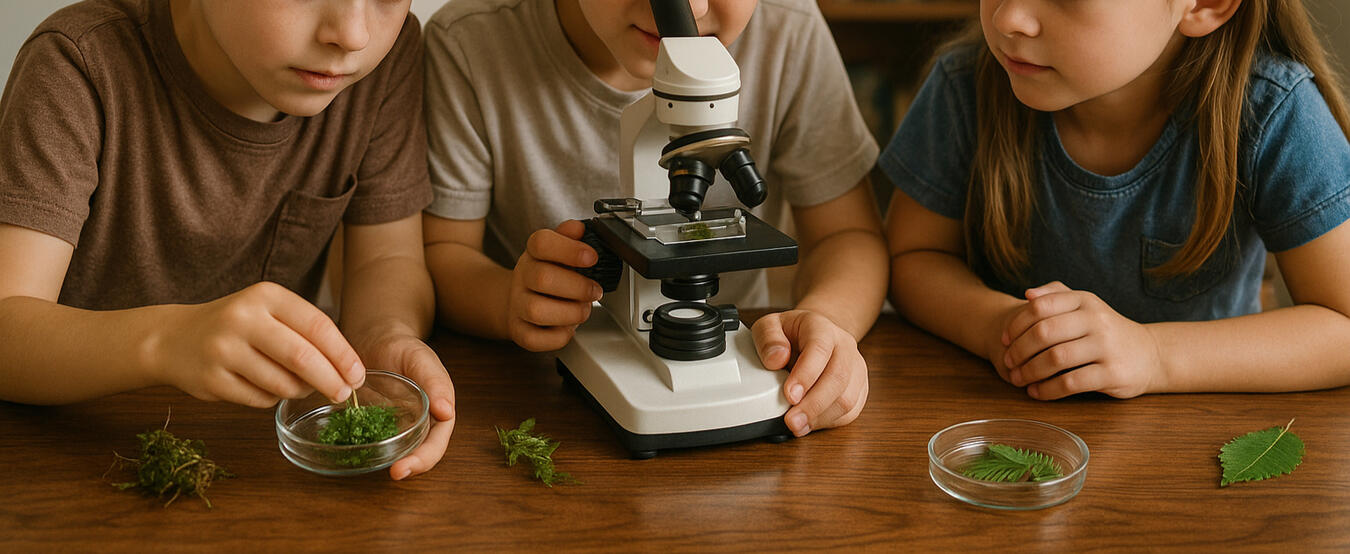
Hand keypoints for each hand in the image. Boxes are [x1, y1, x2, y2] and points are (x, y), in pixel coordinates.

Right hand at [148, 282, 364, 407]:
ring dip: (300, 391)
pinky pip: (260, 400)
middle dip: (331, 380)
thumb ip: (305, 333)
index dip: (343, 354)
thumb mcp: (269, 312)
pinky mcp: (212, 380)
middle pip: (302, 357)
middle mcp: (243, 318)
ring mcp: (224, 350)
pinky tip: (264, 387)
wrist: (173, 338)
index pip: (318, 325)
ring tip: (298, 386)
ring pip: (282, 383)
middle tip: (344, 394)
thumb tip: (347, 370)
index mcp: (265, 296)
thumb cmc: (237, 326)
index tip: (358, 375)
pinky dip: (272, 399)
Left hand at [353, 331, 455, 480]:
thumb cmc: (403, 347)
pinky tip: (350, 451)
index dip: (424, 459)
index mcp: (437, 412)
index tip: (405, 468)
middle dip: (410, 467)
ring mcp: (395, 427)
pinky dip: (365, 450)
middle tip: (393, 473)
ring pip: (397, 452)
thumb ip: (436, 382)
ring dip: (388, 462)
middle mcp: (418, 424)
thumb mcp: (421, 360)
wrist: (375, 341)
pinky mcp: (372, 426)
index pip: (436, 443)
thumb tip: (447, 412)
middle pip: (420, 453)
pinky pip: (372, 442)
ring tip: (373, 466)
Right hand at [506, 220, 602, 350]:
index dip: (569, 249)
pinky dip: (558, 336)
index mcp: (532, 253)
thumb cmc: (545, 274)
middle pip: (543, 278)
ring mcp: (517, 305)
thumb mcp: (556, 251)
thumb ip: (569, 237)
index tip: (592, 257)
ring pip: (537, 311)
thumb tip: (579, 227)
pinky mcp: (519, 331)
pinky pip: (535, 339)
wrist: (515, 300)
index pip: (542, 243)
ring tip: (583, 309)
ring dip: (570, 312)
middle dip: (578, 287)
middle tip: (594, 290)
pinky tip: (568, 326)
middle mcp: (522, 277)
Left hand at [752, 310, 867, 436]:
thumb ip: (768, 338)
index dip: (806, 375)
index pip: (819, 349)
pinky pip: (850, 412)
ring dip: (820, 417)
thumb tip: (776, 359)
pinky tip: (809, 423)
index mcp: (823, 328)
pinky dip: (828, 422)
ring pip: (848, 399)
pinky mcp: (859, 389)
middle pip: (838, 378)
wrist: (817, 335)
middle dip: (813, 405)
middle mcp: (845, 347)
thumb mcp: (770, 325)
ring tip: (797, 425)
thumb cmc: (792, 333)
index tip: (789, 394)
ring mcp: (856, 368)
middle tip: (791, 421)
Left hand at [1000, 281, 1163, 399]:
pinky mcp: (1112, 373)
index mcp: (1085, 300)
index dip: (1016, 324)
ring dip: (1029, 372)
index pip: (1040, 306)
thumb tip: (1027, 294)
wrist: (1149, 354)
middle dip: (1019, 350)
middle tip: (1008, 362)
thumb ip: (1056, 295)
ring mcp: (1106, 346)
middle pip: (1044, 332)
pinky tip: (1036, 392)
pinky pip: (1071, 383)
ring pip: (1055, 358)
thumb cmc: (1105, 330)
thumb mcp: (1085, 306)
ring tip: (1018, 379)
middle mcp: (1097, 319)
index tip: (1004, 339)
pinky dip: (1047, 390)